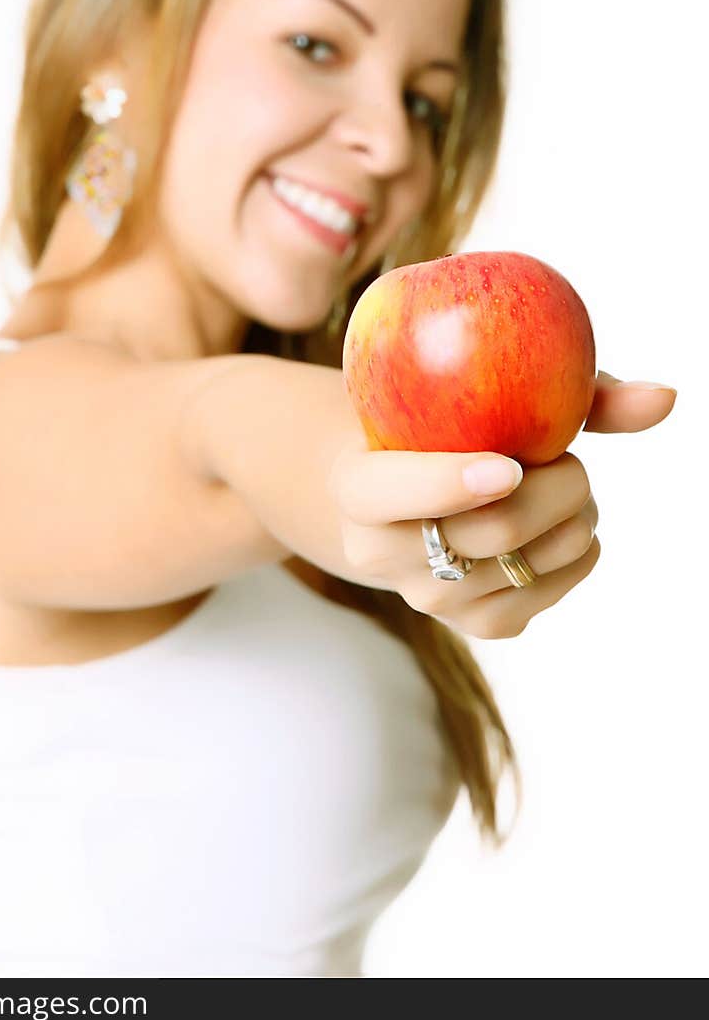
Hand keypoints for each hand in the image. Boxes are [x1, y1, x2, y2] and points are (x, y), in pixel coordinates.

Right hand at [329, 369, 676, 640]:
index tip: (509, 467)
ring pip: (530, 563)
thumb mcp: (475, 394)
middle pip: (492, 530)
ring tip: (569, 487)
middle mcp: (378, 553)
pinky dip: (579, 554)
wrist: (408, 490)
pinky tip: (567, 526)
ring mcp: (426, 597)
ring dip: (576, 518)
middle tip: (573, 461)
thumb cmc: (443, 424)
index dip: (449, 484)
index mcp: (355, 488)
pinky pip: (548, 592)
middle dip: (559, 488)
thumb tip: (665, 397)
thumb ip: (571, 393)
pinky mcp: (473, 626)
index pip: (391, 493)